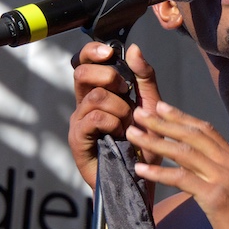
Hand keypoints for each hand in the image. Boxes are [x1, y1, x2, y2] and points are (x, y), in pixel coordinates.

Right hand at [69, 42, 163, 187]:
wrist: (142, 180)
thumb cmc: (144, 145)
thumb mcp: (151, 107)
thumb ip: (144, 79)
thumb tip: (133, 48)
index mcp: (100, 92)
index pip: (85, 62)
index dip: (92, 52)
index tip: (109, 52)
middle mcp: (85, 104)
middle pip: (81, 72)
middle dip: (107, 76)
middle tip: (126, 92)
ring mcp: (79, 121)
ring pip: (94, 96)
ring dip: (119, 107)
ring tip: (128, 123)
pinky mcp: (77, 140)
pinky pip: (93, 118)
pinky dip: (112, 122)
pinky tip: (120, 133)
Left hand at [126, 102, 228, 228]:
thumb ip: (221, 174)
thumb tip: (200, 168)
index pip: (206, 130)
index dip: (182, 117)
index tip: (161, 107)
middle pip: (193, 135)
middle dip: (163, 122)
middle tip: (140, 113)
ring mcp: (224, 178)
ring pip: (184, 152)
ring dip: (155, 141)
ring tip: (134, 135)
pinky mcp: (215, 197)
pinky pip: (182, 178)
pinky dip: (159, 172)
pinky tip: (141, 169)